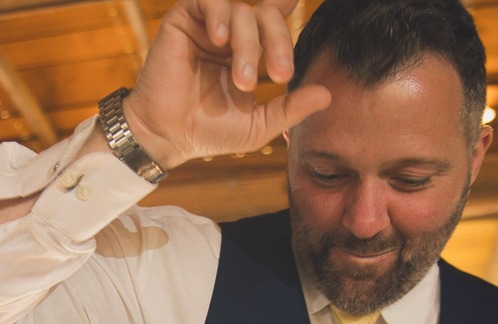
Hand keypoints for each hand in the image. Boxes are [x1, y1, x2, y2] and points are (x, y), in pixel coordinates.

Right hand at [123, 0, 331, 170]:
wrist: (168, 136)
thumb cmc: (210, 132)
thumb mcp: (259, 124)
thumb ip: (291, 108)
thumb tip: (328, 94)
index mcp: (249, 51)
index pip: (275, 20)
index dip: (288, 8)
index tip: (296, 28)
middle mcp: (230, 34)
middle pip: (268, 15)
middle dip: (280, 43)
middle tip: (281, 75)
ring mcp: (207, 25)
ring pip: (242, 12)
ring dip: (249, 46)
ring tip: (241, 82)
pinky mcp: (184, 20)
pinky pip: (210, 0)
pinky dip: (220, 15)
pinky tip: (220, 40)